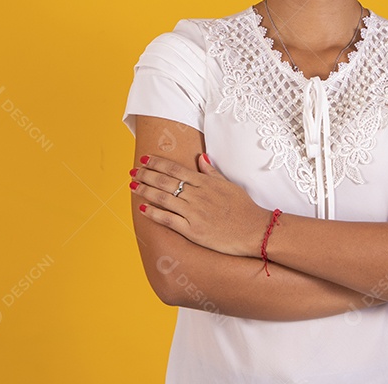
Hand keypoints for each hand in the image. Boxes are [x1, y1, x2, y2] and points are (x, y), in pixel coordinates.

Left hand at [130, 154, 269, 257]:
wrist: (254, 231)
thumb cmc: (243, 208)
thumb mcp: (229, 184)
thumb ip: (212, 172)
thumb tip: (200, 157)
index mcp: (205, 182)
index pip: (176, 169)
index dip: (157, 163)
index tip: (144, 159)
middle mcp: (197, 195)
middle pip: (165, 181)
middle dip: (146, 174)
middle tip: (132, 171)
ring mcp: (194, 213)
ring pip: (163, 198)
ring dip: (145, 190)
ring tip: (132, 186)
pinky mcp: (193, 230)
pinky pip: (168, 220)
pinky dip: (153, 213)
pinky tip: (142, 209)